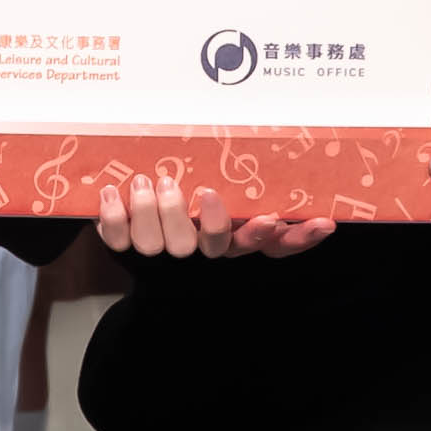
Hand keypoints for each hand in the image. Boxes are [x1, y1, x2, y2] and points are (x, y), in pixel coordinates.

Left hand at [94, 167, 334, 262]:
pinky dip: (112, 216)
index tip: (271, 219)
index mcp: (232, 238)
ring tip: (148, 182)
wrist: (135, 212)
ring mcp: (161, 249)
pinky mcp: (126, 245)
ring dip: (153, 212)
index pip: (264, 246)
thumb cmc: (196, 192)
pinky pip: (117, 240)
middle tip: (204, 190)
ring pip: (159, 245)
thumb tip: (317, 197)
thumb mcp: (235, 187)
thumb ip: (265, 186)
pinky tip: (113, 190)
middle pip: (209, 247)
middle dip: (207, 220)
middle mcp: (199, 249)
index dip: (268, 238)